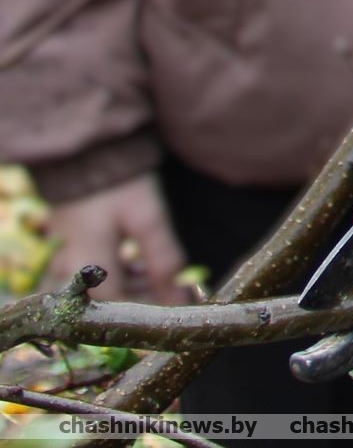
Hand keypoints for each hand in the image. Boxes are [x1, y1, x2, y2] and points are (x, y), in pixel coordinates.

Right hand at [41, 173, 185, 302]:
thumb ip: (163, 261)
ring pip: (104, 282)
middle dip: (148, 292)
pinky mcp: (68, 240)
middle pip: (112, 297)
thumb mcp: (147, 220)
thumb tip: (179, 298)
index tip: (183, 298)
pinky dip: (120, 266)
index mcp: (88, 269)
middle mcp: (69, 268)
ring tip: (161, 267)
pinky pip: (95, 266)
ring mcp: (65, 253)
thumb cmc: (117, 183)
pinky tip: (137, 257)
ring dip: (136, 279)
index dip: (156, 306)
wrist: (83, 148)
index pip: (123, 307)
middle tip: (180, 283)